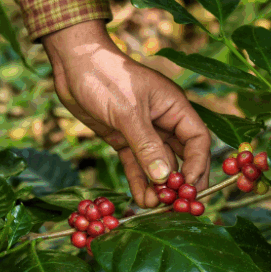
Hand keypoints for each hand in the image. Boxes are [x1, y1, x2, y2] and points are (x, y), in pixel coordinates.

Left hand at [43, 20, 210, 207]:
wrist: (73, 65)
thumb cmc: (105, 77)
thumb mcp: (128, 111)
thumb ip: (147, 145)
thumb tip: (166, 178)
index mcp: (173, 106)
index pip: (197, 140)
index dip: (197, 165)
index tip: (189, 189)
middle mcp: (162, 120)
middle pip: (181, 156)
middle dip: (180, 181)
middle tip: (177, 206)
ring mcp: (142, 130)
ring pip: (157, 164)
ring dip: (157, 185)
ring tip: (155, 207)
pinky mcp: (122, 137)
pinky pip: (136, 163)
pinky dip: (139, 180)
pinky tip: (141, 199)